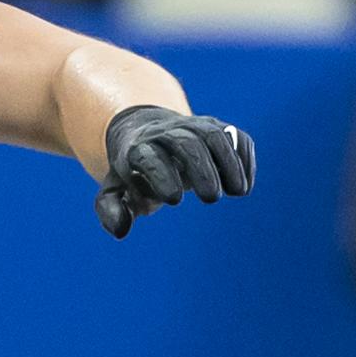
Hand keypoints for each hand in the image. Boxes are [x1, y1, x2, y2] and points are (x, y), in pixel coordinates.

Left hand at [96, 106, 255, 237]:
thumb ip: (111, 209)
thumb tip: (121, 230)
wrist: (144, 130)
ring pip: (213, 135)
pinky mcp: (217, 128)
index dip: (161, 174)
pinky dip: (243, 157)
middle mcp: (166, 132)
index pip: (147, 156)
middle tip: (210, 198)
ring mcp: (194, 126)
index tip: (174, 199)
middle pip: (185, 142)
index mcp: (136, 148)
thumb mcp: (115, 189)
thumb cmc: (132, 170)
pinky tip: (243, 185)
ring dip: (229, 162)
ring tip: (237, 191)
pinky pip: (235, 136)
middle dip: (201, 168)